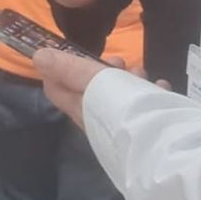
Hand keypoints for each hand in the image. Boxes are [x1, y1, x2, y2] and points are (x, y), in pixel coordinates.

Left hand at [34, 52, 170, 128]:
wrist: (163, 147)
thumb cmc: (125, 109)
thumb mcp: (94, 80)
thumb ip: (68, 68)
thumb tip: (37, 56)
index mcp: (80, 108)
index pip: (56, 89)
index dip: (58, 69)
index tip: (73, 52)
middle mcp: (97, 120)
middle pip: (93, 89)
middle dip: (105, 70)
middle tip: (120, 63)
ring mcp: (121, 127)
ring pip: (121, 96)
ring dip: (132, 80)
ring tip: (145, 77)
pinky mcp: (145, 130)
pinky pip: (147, 107)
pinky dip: (153, 94)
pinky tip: (162, 88)